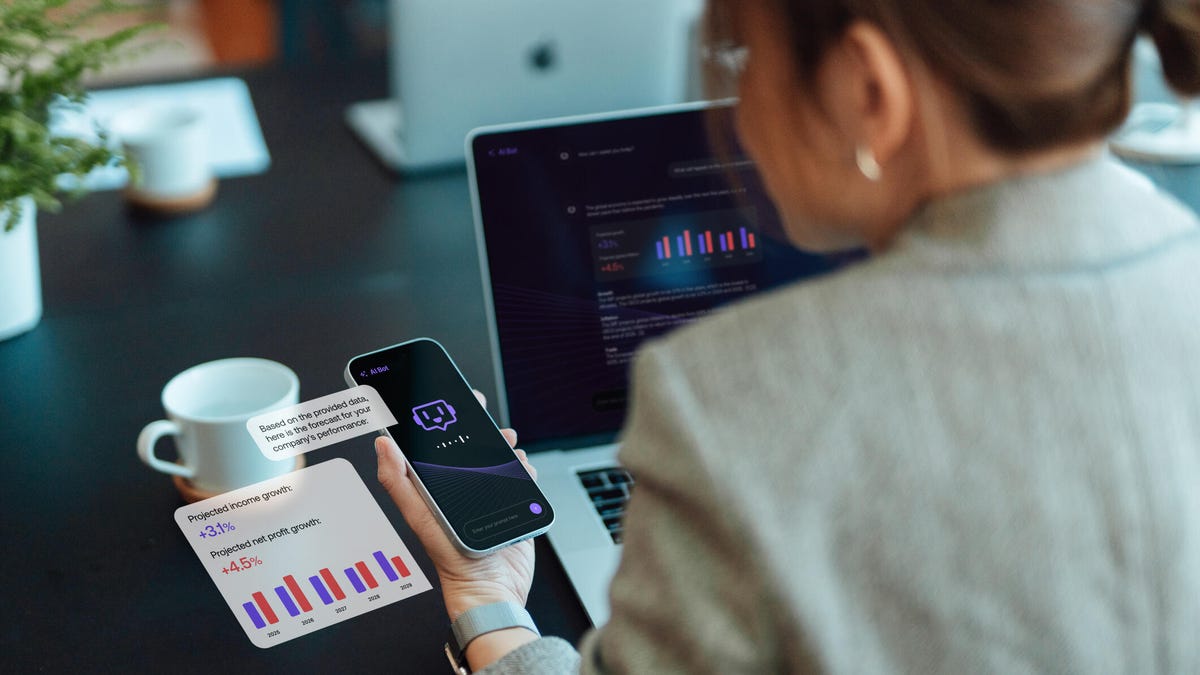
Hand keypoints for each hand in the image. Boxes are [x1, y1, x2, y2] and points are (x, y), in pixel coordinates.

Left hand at [375, 390, 537, 620]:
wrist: (491, 586)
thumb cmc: (451, 559)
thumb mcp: (418, 517)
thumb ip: (398, 482)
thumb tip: (383, 444)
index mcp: (437, 485)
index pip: (436, 443)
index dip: (439, 417)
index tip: (443, 396)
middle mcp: (463, 486)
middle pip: (471, 444)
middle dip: (478, 425)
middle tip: (480, 413)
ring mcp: (491, 493)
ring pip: (499, 455)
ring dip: (503, 444)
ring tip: (505, 443)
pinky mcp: (516, 501)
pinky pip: (522, 474)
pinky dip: (523, 466)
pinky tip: (520, 467)